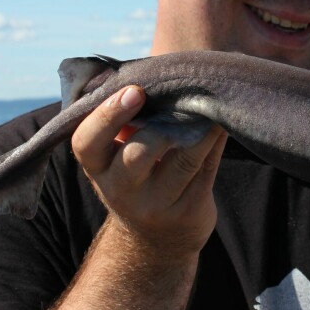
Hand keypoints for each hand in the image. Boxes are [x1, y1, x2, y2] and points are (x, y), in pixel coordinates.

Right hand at [71, 86, 227, 253]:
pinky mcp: (189, 211)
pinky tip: (221, 121)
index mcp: (98, 167)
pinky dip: (215, 140)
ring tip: (210, 102)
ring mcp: (156, 205)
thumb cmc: (139, 176)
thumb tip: (157, 69)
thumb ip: (131, 118)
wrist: (157, 239)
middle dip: (161, 125)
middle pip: (138, 154)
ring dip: (199, 127)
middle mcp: (121, 190)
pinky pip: (205, 168)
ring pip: (182, 161)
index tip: (134, 91)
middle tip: (181, 96)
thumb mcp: (120, 154)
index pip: (87, 143)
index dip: (108, 116)